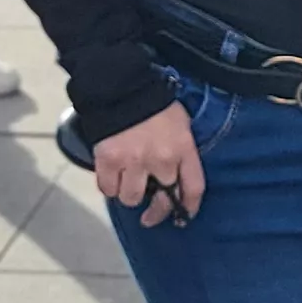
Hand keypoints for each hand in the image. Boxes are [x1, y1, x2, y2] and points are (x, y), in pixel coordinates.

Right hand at [92, 101, 204, 228]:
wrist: (122, 85)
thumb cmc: (155, 102)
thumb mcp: (180, 123)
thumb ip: (181, 150)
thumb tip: (174, 175)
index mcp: (183, 149)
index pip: (193, 188)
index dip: (189, 207)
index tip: (183, 216)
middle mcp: (161, 160)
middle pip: (162, 201)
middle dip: (156, 212)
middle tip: (149, 217)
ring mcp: (133, 162)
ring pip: (131, 198)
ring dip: (128, 193)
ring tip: (126, 183)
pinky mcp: (108, 160)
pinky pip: (107, 188)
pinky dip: (109, 186)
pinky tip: (111, 177)